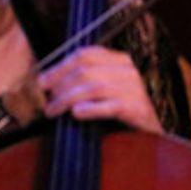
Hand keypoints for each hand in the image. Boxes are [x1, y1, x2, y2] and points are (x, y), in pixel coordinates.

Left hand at [36, 46, 161, 132]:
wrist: (148, 134)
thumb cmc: (118, 110)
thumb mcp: (100, 89)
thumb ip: (80, 80)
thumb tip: (44, 81)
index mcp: (119, 60)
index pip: (85, 55)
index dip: (60, 67)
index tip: (42, 82)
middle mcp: (128, 71)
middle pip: (86, 71)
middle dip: (61, 86)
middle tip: (47, 102)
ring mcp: (135, 89)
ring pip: (94, 88)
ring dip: (68, 99)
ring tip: (54, 111)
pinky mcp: (138, 109)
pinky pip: (110, 106)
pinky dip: (91, 109)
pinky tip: (76, 113)